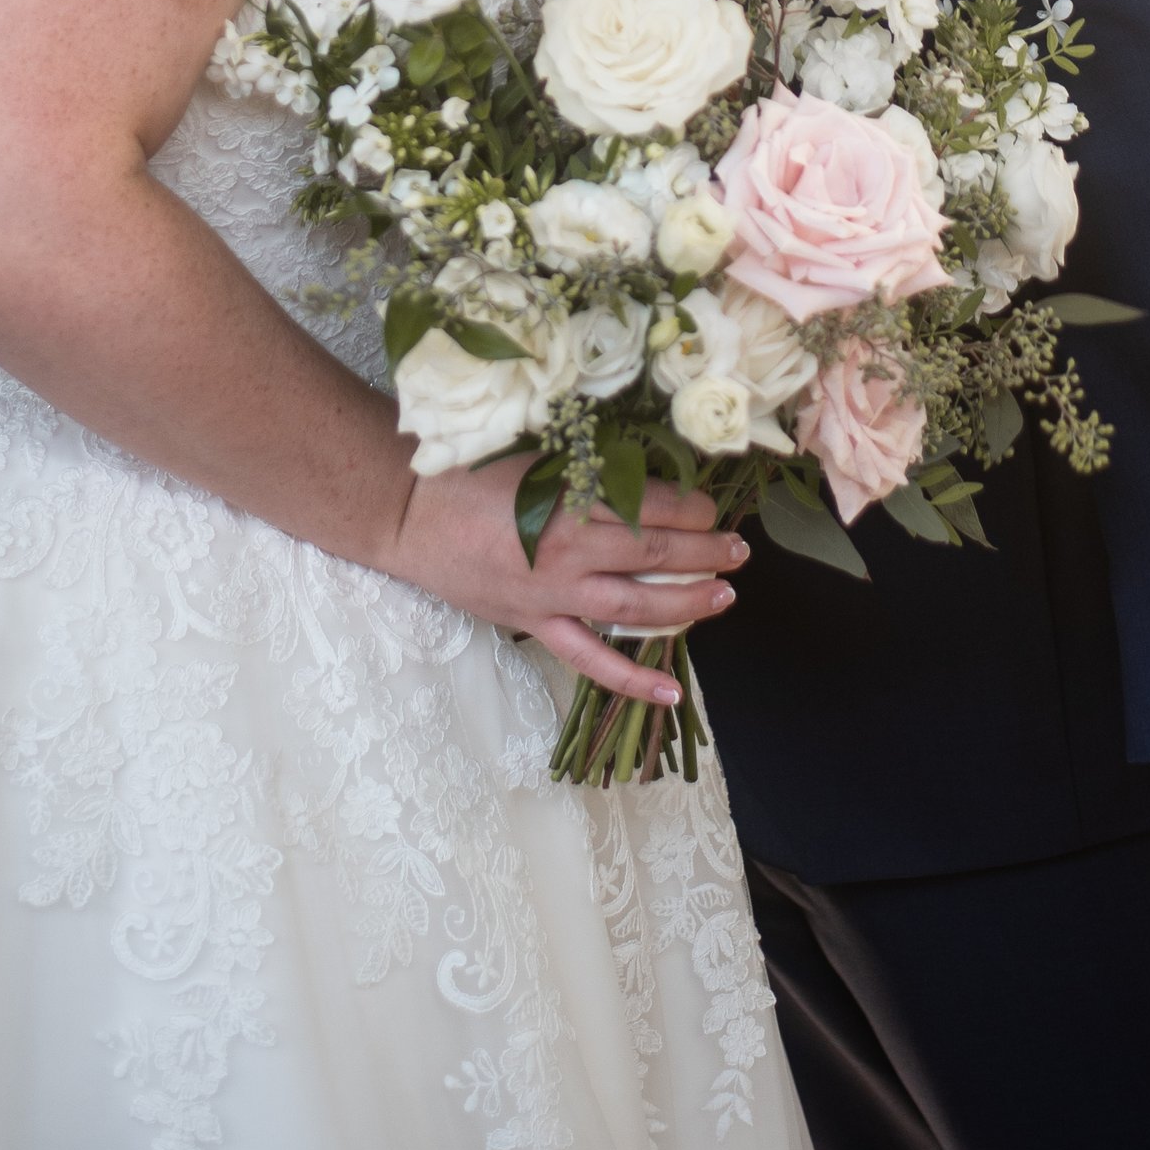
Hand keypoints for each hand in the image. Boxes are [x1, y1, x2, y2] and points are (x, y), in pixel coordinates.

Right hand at [392, 462, 742, 707]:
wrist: (411, 516)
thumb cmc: (469, 475)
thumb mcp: (534, 457)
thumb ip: (586, 468)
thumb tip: (640, 471)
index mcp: (571, 501)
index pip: (650, 507)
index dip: (691, 508)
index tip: (714, 505)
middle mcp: (572, 553)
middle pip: (655, 556)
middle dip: (705, 552)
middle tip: (738, 550)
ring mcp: (556, 596)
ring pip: (638, 607)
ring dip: (689, 603)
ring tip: (725, 596)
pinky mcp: (538, 626)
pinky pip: (592, 660)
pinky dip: (633, 680)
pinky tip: (672, 693)